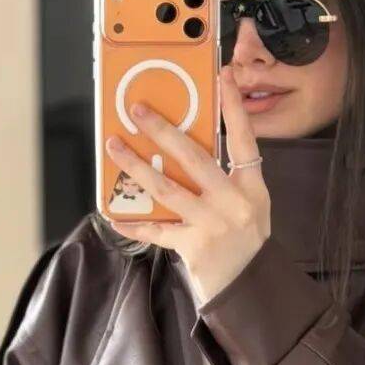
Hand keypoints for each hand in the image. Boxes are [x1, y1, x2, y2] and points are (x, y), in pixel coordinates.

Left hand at [105, 68, 270, 304]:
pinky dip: (133, 222)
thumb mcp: (248, 205)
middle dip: (163, 130)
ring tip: (114, 147)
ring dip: (136, 166)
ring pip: (167, 188)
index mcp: (252, 188)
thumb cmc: (245, 242)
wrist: (250, 290)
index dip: (233, 106)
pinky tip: (112, 212)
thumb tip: (183, 145)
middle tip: (137, 109)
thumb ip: (225, 178)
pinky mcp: (193, 247)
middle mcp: (235, 203)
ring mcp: (213, 225)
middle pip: (194, 158)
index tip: (224, 74)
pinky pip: (156, 229)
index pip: (244, 138)